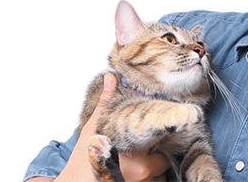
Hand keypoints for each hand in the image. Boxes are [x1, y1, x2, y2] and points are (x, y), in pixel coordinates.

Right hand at [29, 73, 169, 181]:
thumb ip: (106, 104)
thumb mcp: (93, 129)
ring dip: (156, 170)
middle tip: (146, 149)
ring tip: (140, 162)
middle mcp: (141, 174)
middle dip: (158, 154)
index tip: (164, 130)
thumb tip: (111, 77)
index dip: (164, 136)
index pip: (165, 143)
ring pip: (161, 176)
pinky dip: (150, 179)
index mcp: (134, 155)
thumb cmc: (82, 159)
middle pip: (165, 161)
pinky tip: (137, 173)